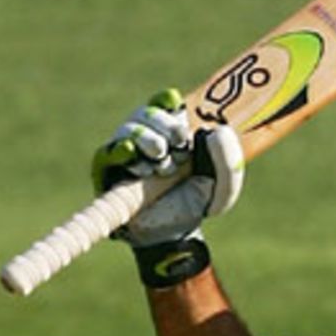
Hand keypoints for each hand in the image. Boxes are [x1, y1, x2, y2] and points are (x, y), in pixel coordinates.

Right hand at [91, 88, 243, 248]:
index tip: (180, 110)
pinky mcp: (107, 170)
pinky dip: (122, 151)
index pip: (165, 103)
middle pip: (146, 112)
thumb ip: (228, 158)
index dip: (169, 102)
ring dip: (146, 138)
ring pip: (128, 129)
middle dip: (163, 124)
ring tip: (161, 160)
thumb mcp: (223, 184)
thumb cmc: (196, 202)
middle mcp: (147, 136)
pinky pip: (108, 152)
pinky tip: (132, 155)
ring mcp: (125, 151)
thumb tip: (217, 131)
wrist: (174, 232)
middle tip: (179, 143)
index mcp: (172, 131)